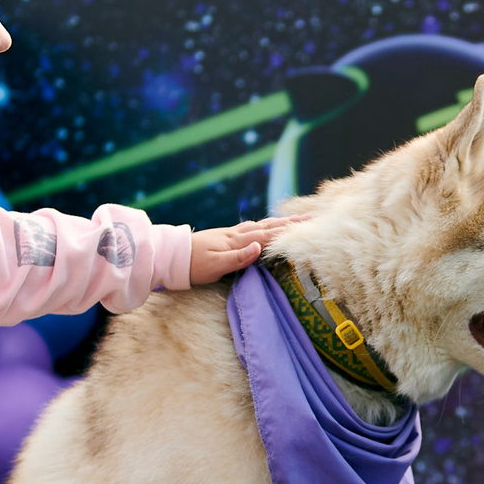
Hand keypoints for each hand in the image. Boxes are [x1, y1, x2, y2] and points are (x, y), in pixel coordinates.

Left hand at [189, 215, 309, 284]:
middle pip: (268, 226)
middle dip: (290, 223)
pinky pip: (252, 228)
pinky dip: (265, 225)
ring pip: (261, 225)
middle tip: (311, 218)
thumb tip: (259, 247)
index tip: (308, 226)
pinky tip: (266, 226)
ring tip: (295, 220)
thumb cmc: (192, 265)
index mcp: (236, 241)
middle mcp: (236, 234)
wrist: (171, 256)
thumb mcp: (215, 266)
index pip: (268, 234)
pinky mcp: (226, 237)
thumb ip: (238, 258)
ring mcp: (231, 234)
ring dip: (279, 222)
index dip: (288, 231)